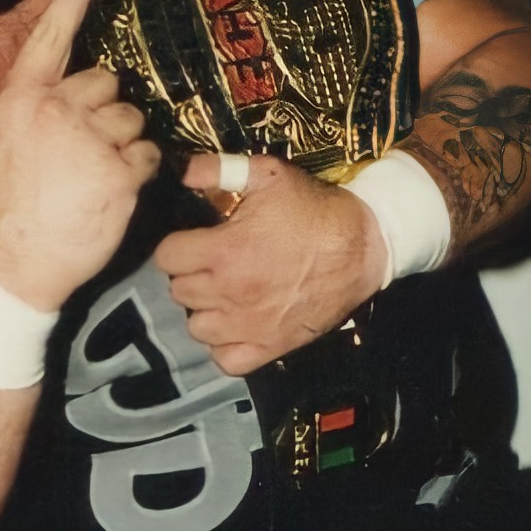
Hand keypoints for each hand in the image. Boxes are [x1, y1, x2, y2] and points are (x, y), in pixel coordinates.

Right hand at [0, 0, 161, 310]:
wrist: (10, 264)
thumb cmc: (7, 210)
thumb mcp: (6, 145)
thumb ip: (39, 113)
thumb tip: (76, 99)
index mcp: (21, 100)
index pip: (50, 37)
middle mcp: (56, 110)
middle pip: (106, 85)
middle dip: (104, 115)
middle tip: (83, 155)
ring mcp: (89, 139)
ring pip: (131, 122)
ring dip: (123, 147)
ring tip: (93, 180)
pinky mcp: (118, 172)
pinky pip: (147, 157)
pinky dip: (138, 175)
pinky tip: (110, 196)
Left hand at [154, 154, 388, 373]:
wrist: (364, 246)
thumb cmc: (314, 210)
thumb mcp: (269, 176)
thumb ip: (218, 170)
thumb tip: (180, 173)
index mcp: (224, 251)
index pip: (167, 257)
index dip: (177, 246)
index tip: (192, 241)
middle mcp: (230, 292)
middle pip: (179, 291)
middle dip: (189, 275)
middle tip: (210, 265)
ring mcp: (249, 325)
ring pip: (196, 327)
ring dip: (204, 310)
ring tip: (222, 295)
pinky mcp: (270, 347)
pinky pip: (226, 360)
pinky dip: (224, 346)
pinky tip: (233, 327)